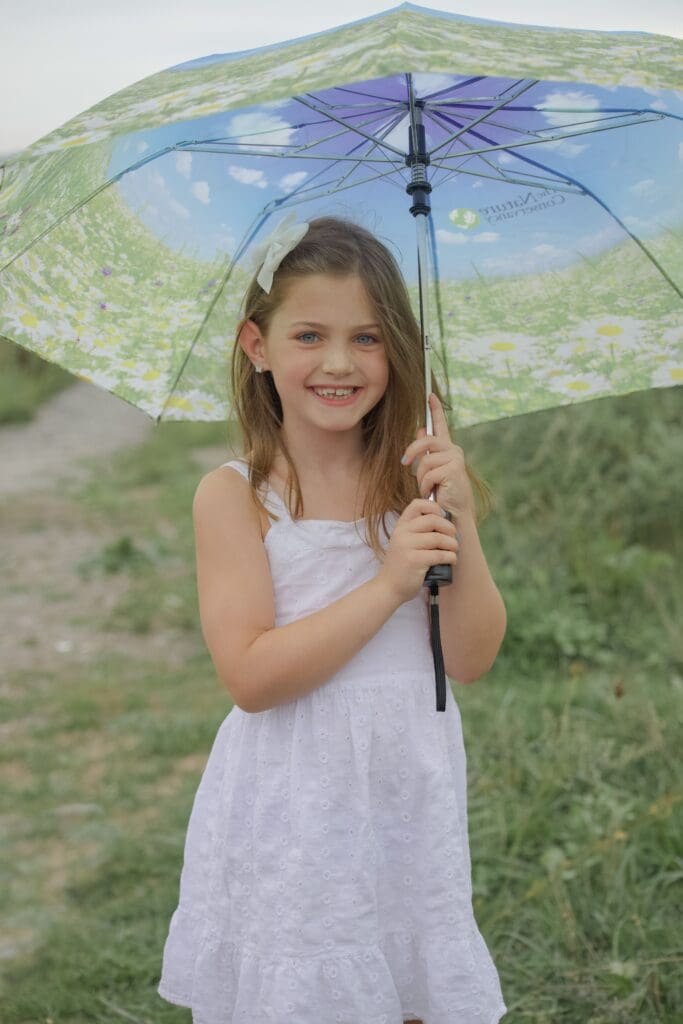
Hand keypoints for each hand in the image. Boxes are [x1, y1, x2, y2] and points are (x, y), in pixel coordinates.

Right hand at [377, 498, 458, 605]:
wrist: (389, 587)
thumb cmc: (402, 565)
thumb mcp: (405, 542)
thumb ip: (418, 531)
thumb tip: (446, 523)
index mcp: (401, 526)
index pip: (417, 504)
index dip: (434, 508)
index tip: (442, 519)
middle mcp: (402, 533)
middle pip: (432, 520)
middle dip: (449, 528)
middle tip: (453, 537)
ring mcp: (407, 546)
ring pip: (438, 538)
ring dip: (452, 544)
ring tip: (454, 550)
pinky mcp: (414, 561)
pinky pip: (439, 555)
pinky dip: (450, 557)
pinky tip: (452, 560)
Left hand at [401, 393, 474, 518]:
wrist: (453, 514)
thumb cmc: (442, 494)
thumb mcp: (431, 471)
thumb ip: (426, 452)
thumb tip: (419, 430)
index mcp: (447, 449)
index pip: (440, 425)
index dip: (435, 409)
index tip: (430, 394)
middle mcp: (453, 450)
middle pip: (426, 440)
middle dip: (412, 451)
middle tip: (405, 463)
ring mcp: (455, 458)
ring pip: (425, 460)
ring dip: (421, 478)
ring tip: (429, 488)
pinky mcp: (454, 468)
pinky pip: (428, 473)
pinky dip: (426, 486)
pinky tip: (435, 493)